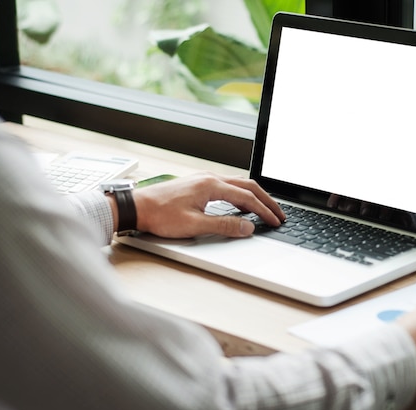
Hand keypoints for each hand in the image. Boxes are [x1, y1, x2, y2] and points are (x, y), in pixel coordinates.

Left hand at [130, 172, 285, 238]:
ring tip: (265, 208)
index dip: (264, 211)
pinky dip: (241, 194)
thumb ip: (224, 225)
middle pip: (247, 186)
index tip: (275, 221)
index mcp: (211, 185)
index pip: (247, 198)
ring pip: (238, 184)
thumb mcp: (194, 225)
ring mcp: (203, 179)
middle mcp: (209, 178)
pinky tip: (241, 203)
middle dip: (266, 200)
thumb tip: (247, 227)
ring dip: (254, 196)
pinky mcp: (197, 184)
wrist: (136, 207)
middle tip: (278, 214)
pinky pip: (227, 185)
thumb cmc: (160, 215)